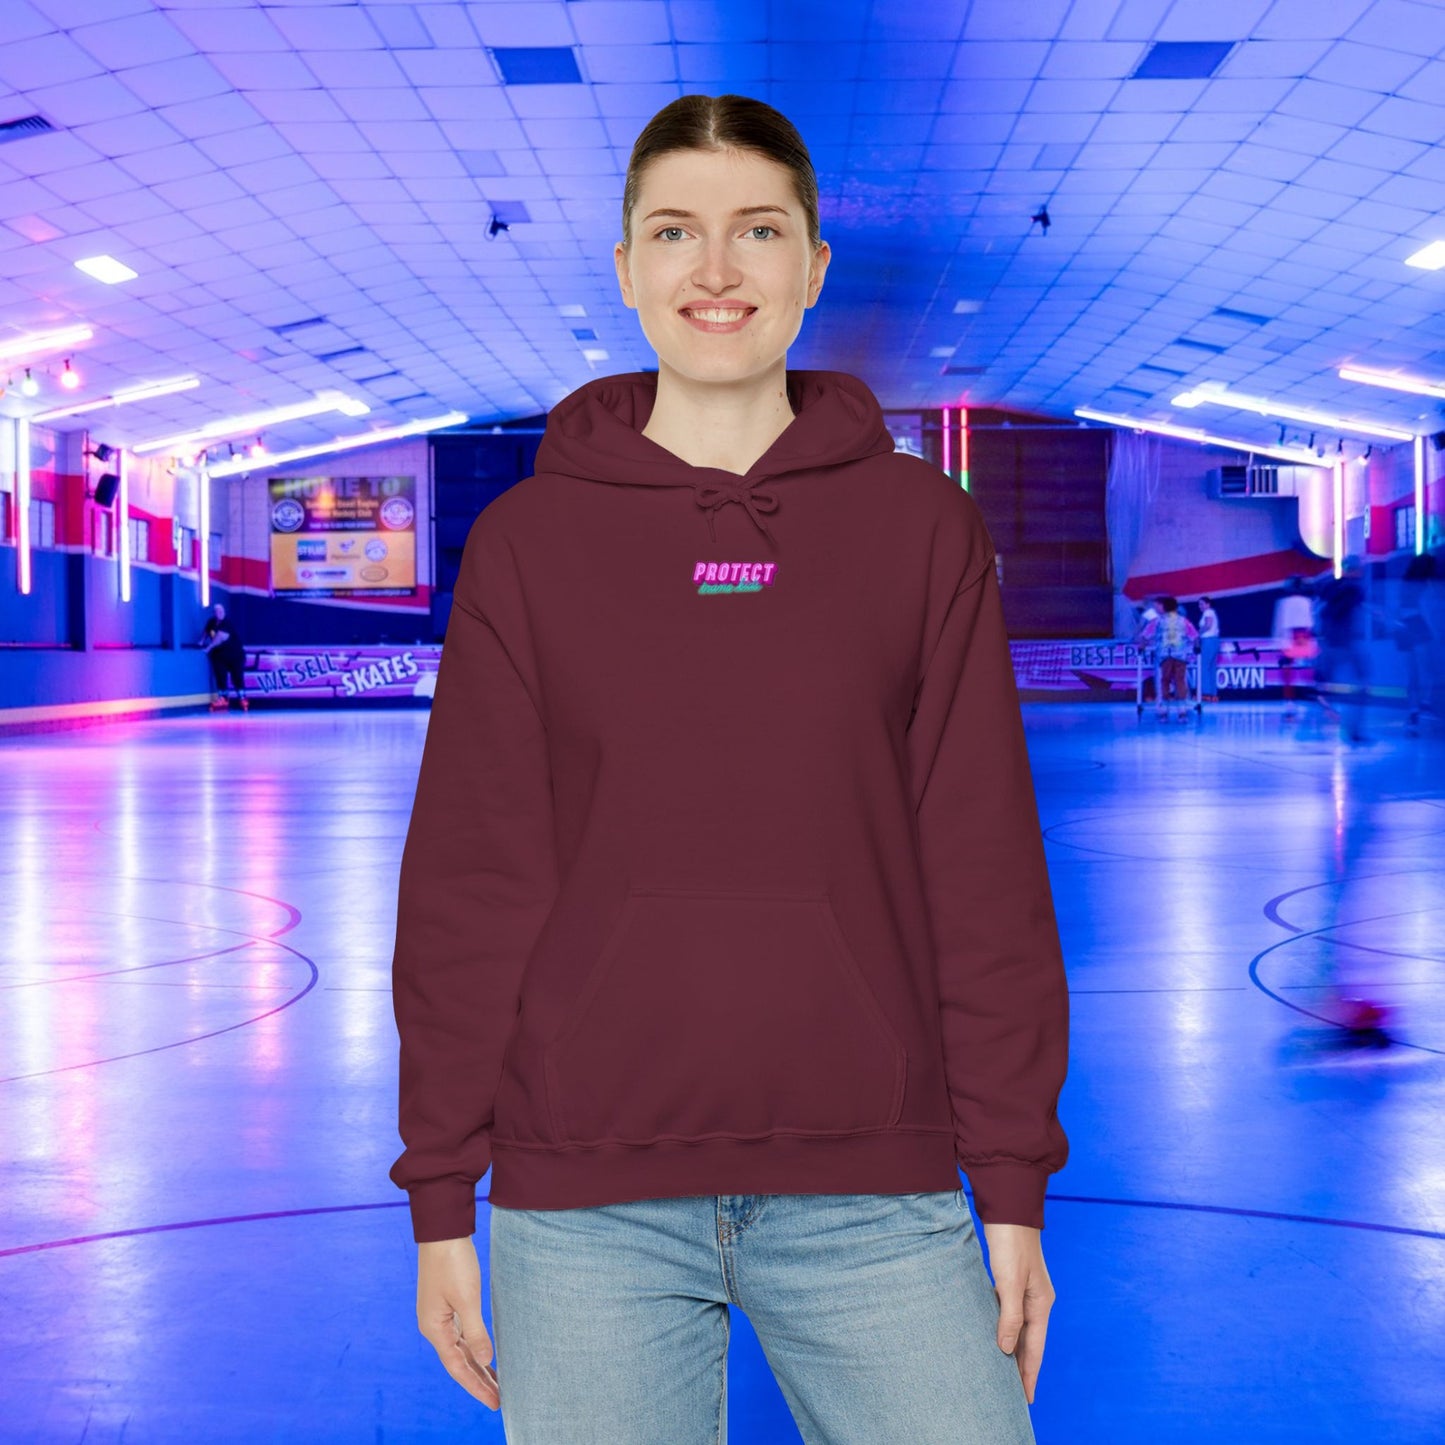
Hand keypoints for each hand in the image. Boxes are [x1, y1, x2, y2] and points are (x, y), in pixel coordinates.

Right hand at [416, 1237, 499, 1409]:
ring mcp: (439, 1315)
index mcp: (435, 1329)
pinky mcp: (446, 1303)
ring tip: (496, 1383)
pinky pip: (461, 1335)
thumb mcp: (467, 1298)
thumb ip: (476, 1332)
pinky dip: (473, 1347)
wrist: (443, 1230)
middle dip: (478, 1381)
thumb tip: (486, 1361)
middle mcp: (434, 1326)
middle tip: (499, 1399)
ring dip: (477, 1366)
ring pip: (460, 1349)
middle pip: (458, 1362)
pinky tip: (485, 1354)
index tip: (495, 1402)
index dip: (476, 1386)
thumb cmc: (453, 1261)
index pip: (458, 1367)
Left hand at [980, 1221, 1054, 1404]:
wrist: (1009, 1208)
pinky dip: (1005, 1329)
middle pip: (1030, 1342)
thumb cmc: (1011, 1242)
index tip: (1025, 1399)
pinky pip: (1010, 1313)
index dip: (1028, 1374)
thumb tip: (1007, 1349)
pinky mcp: (1013, 1280)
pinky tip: (996, 1334)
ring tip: (1004, 1371)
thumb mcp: (1009, 1281)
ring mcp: (1025, 1290)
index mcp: (1041, 1303)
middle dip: (1023, 1368)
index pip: (1035, 1349)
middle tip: (1014, 1394)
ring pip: (1020, 1328)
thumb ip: (1009, 1316)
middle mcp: (1036, 1300)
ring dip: (1013, 1349)